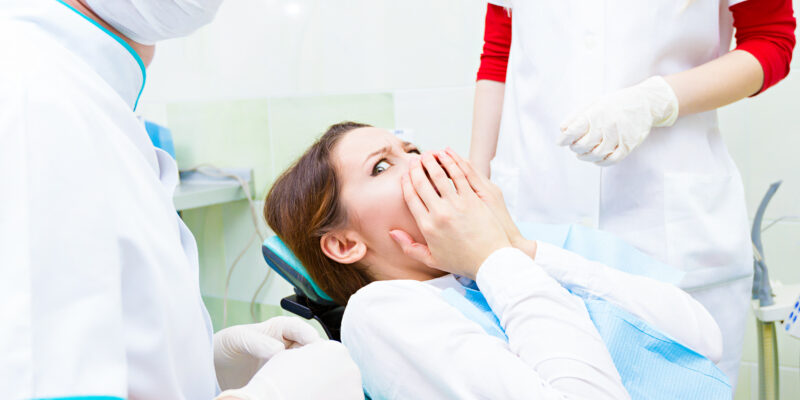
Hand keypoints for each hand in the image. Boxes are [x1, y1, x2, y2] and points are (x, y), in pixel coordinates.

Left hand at [216, 341, 363, 399]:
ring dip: (308, 372)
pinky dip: (300, 385)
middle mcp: (289, 345)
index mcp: (281, 329)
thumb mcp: (238, 338)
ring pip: (307, 366)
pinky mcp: (285, 380)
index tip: (312, 343)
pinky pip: (298, 382)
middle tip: (311, 366)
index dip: (308, 335)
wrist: (216, 369)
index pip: (300, 329)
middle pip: (310, 348)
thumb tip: (278, 349)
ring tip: (303, 381)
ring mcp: (288, 364)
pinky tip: (297, 390)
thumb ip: (257, 341)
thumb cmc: (228, 346)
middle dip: (313, 356)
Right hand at [390, 151, 509, 278]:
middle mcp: (439, 214)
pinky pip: (460, 176)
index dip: (406, 183)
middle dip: (416, 168)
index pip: (411, 198)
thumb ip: (409, 246)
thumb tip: (392, 232)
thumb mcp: (432, 259)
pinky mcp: (473, 199)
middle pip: (422, 183)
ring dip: (432, 161)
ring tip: (429, 153)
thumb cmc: (462, 262)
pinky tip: (448, 156)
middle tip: (415, 160)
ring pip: (440, 176)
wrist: (490, 261)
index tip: (405, 174)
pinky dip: (452, 163)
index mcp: (427, 227)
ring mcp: (457, 205)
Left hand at [557, 76, 678, 165]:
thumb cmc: (615, 103)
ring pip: (596, 154)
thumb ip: (576, 115)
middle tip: (574, 146)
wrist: (645, 103)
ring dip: (585, 156)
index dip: (564, 139)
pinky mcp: (628, 145)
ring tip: (582, 153)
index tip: (560, 142)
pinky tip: (596, 158)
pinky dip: (600, 162)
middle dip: (575, 147)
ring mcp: (619, 136)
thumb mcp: (594, 103)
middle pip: (584, 145)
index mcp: (597, 113)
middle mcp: (607, 125)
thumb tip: (562, 129)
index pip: (575, 130)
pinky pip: (612, 160)